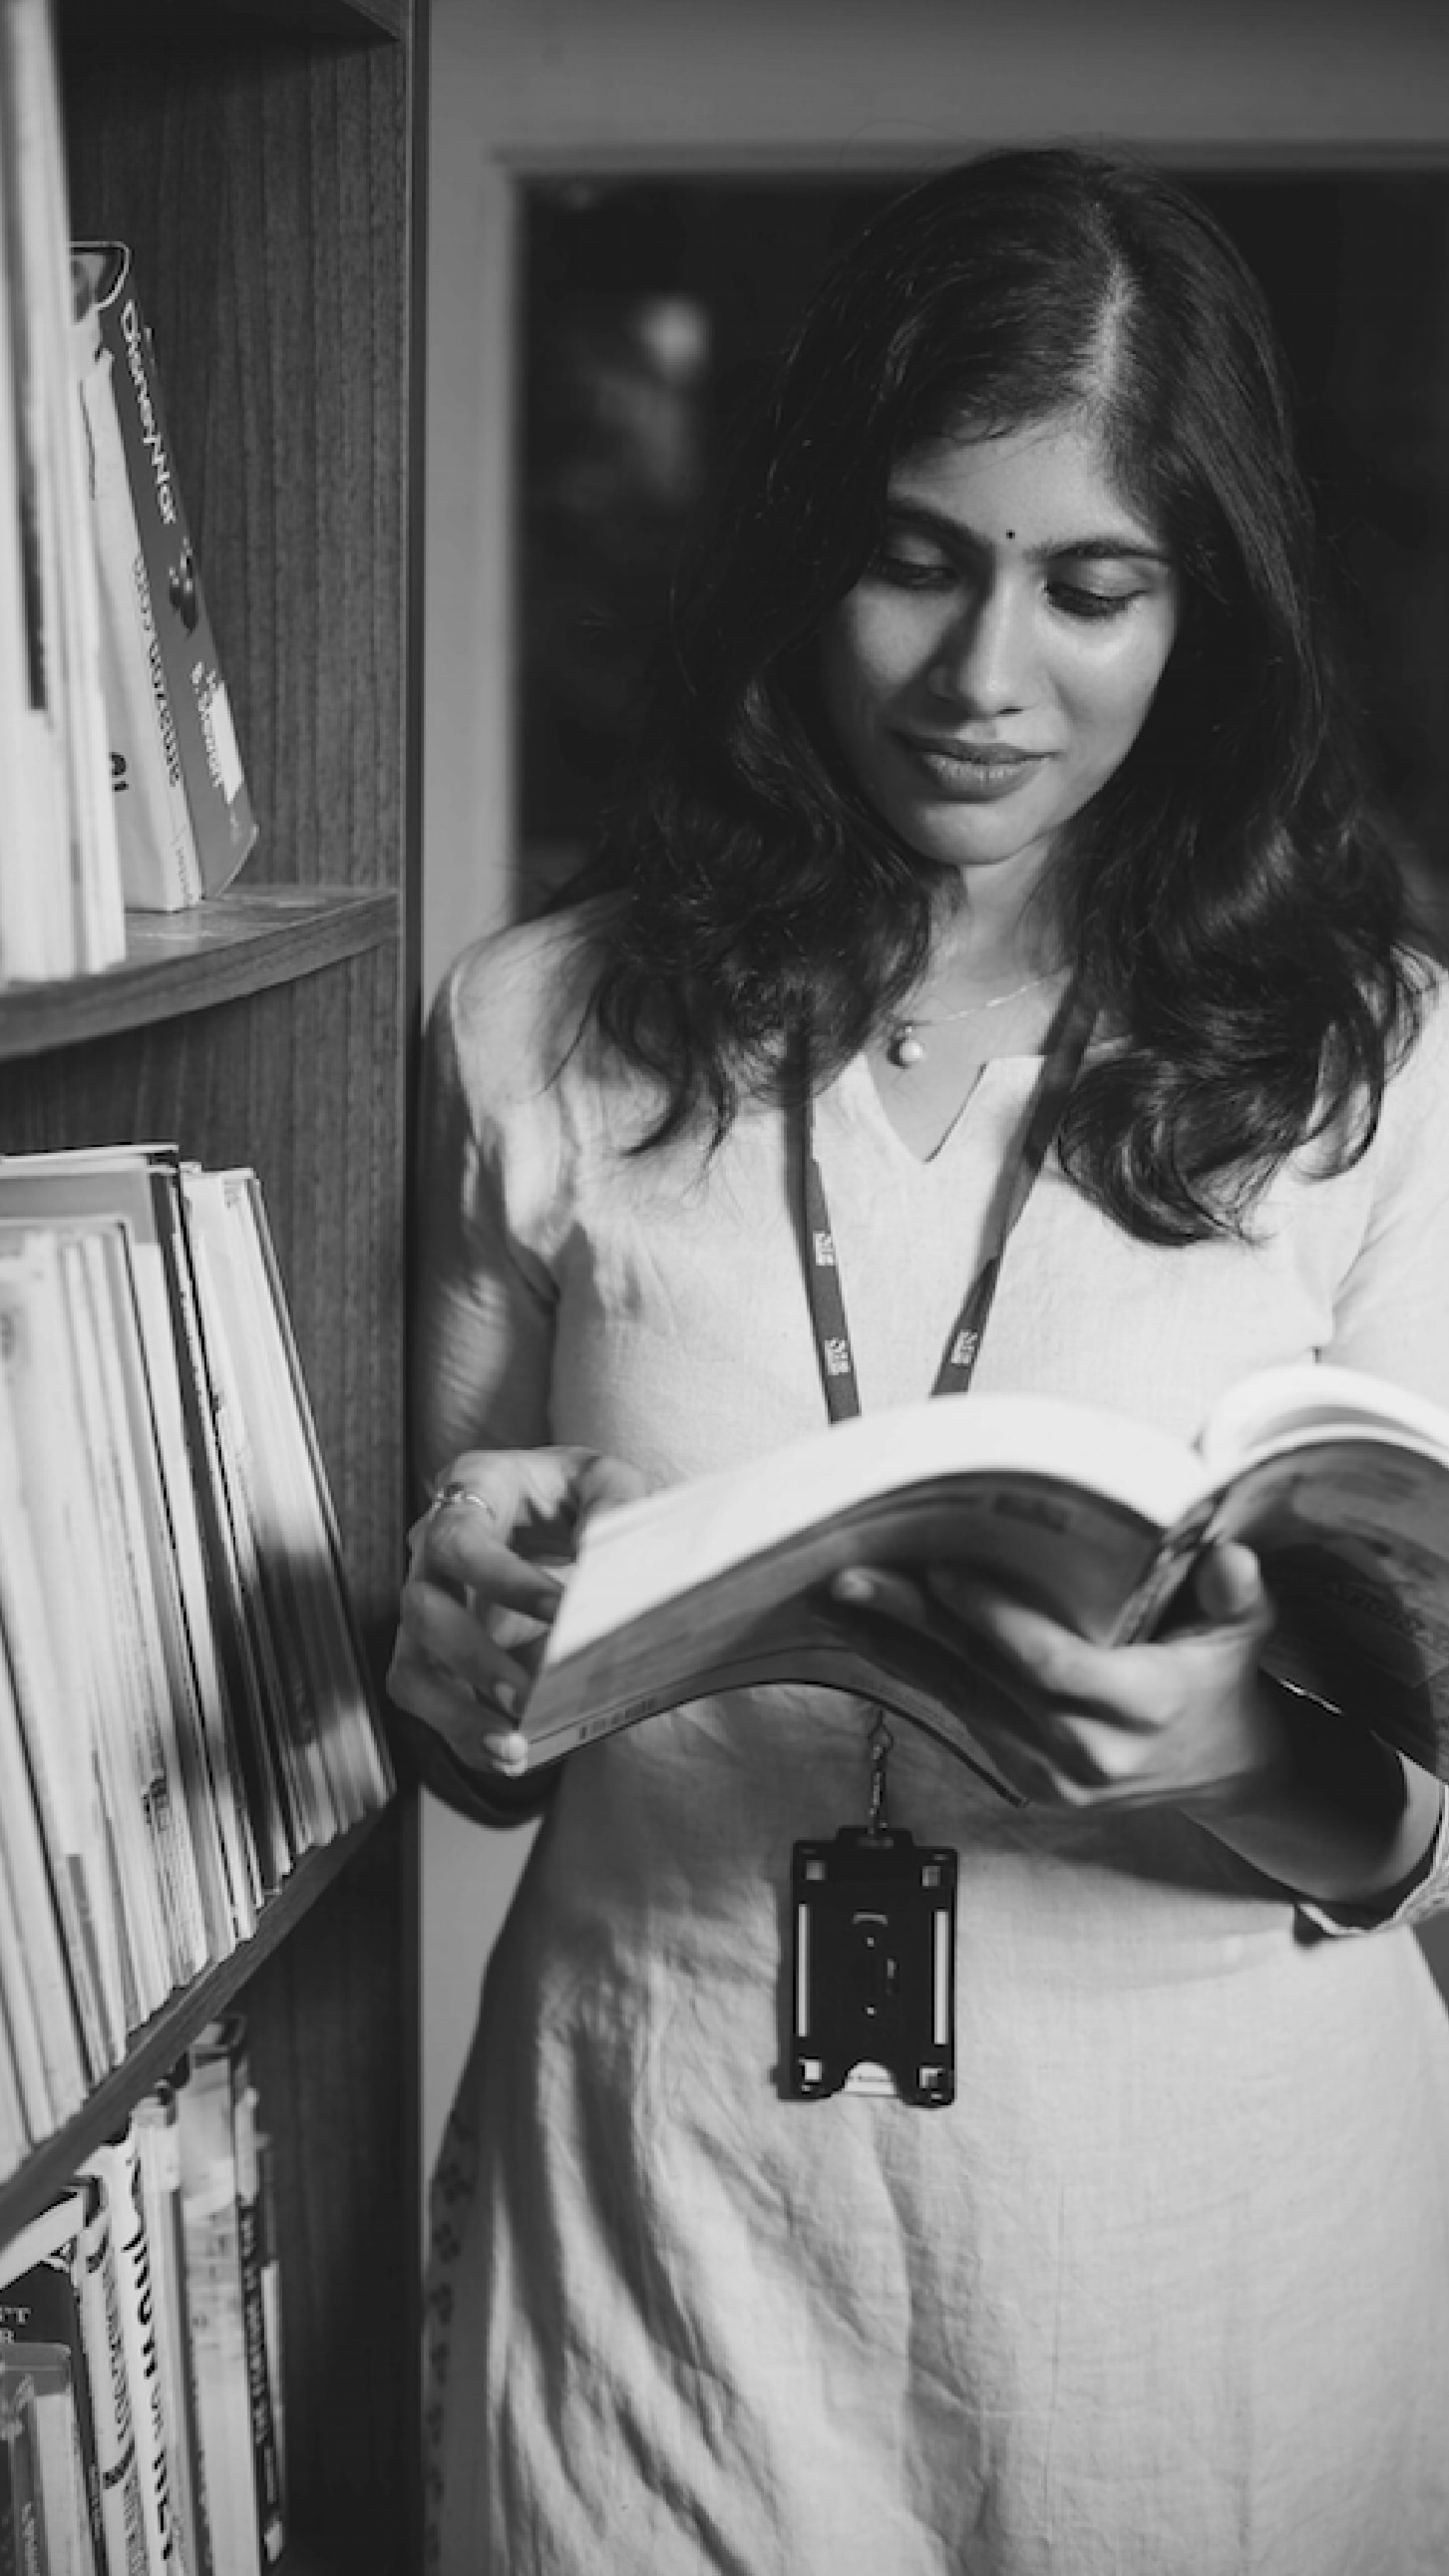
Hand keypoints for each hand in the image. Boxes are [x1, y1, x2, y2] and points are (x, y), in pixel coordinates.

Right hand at [388, 1446, 646, 1777]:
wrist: (564, 1513)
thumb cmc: (580, 1493)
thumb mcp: (608, 1481)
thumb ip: (613, 1506)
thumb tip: (606, 1563)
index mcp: (472, 1491)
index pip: (461, 1539)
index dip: (504, 1582)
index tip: (564, 1614)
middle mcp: (433, 1550)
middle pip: (421, 1608)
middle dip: (473, 1658)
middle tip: (529, 1695)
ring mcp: (429, 1606)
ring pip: (411, 1667)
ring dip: (457, 1713)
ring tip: (514, 1748)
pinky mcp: (437, 1654)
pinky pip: (429, 1700)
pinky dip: (464, 1732)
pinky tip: (511, 1754)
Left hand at [832, 1540, 1284, 1814]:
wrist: (1223, 1771)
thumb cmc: (1221, 1682)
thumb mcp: (1242, 1633)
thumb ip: (1237, 1596)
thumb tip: (1230, 1558)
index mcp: (1143, 1708)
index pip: (1052, 1665)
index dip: (994, 1619)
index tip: (944, 1572)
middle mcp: (1091, 1752)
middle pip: (987, 1678)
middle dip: (916, 1623)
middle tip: (855, 1577)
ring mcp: (1053, 1777)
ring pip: (961, 1699)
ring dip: (898, 1646)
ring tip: (846, 1596)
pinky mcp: (1026, 1782)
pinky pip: (962, 1716)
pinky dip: (918, 1672)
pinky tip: (877, 1633)